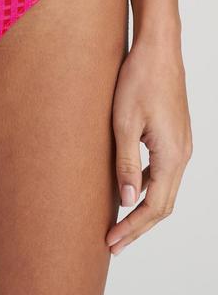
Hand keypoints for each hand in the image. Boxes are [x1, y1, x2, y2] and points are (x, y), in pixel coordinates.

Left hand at [106, 36, 191, 255]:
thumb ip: (126, 163)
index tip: (111, 242)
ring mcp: (181, 145)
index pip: (154, 207)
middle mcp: (183, 155)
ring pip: (164, 189)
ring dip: (142, 209)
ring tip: (117, 223)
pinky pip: (163, 172)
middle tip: (112, 243)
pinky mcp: (173, 136)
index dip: (133, 228)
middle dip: (137, 226)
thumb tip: (127, 200)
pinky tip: (129, 189)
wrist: (157, 50)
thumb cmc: (138, 81)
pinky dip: (147, 188)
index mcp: (172, 156)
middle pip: (163, 204)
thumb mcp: (124, 123)